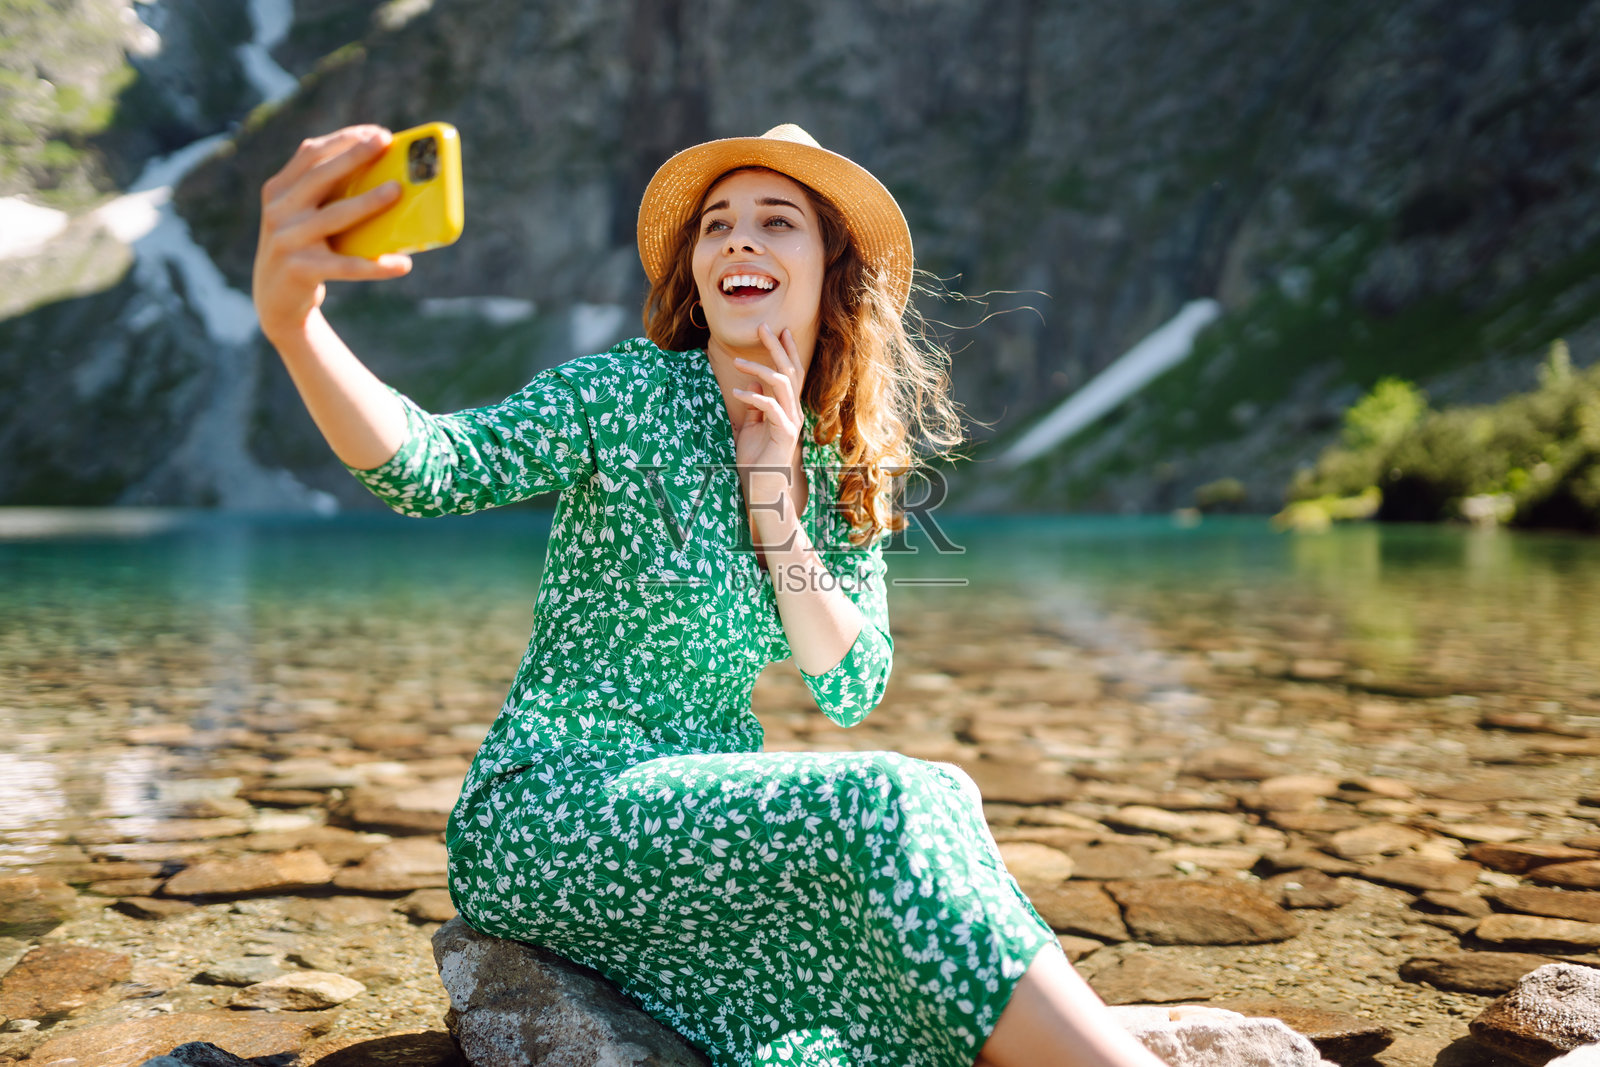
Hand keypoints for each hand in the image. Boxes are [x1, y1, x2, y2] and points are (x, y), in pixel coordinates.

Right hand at [252, 124, 412, 342]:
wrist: (276, 299)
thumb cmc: (305, 248)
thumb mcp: (303, 216)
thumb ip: (326, 194)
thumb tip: (389, 177)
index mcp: (279, 190)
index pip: (310, 154)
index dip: (343, 140)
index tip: (377, 133)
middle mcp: (278, 210)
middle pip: (319, 176)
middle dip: (354, 156)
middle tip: (386, 144)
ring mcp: (286, 240)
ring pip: (334, 217)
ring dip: (367, 202)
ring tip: (397, 191)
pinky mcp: (300, 270)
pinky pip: (345, 266)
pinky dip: (375, 265)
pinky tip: (402, 264)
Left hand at [731, 324, 806, 510]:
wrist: (763, 490)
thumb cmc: (756, 462)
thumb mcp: (751, 429)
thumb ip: (754, 407)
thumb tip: (752, 384)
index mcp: (787, 409)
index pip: (791, 373)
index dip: (786, 351)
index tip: (778, 330)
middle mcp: (793, 412)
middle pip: (790, 372)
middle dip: (777, 347)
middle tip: (763, 327)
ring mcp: (791, 422)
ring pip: (782, 385)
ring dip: (760, 369)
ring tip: (738, 361)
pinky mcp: (784, 434)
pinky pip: (771, 408)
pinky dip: (754, 397)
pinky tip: (736, 392)